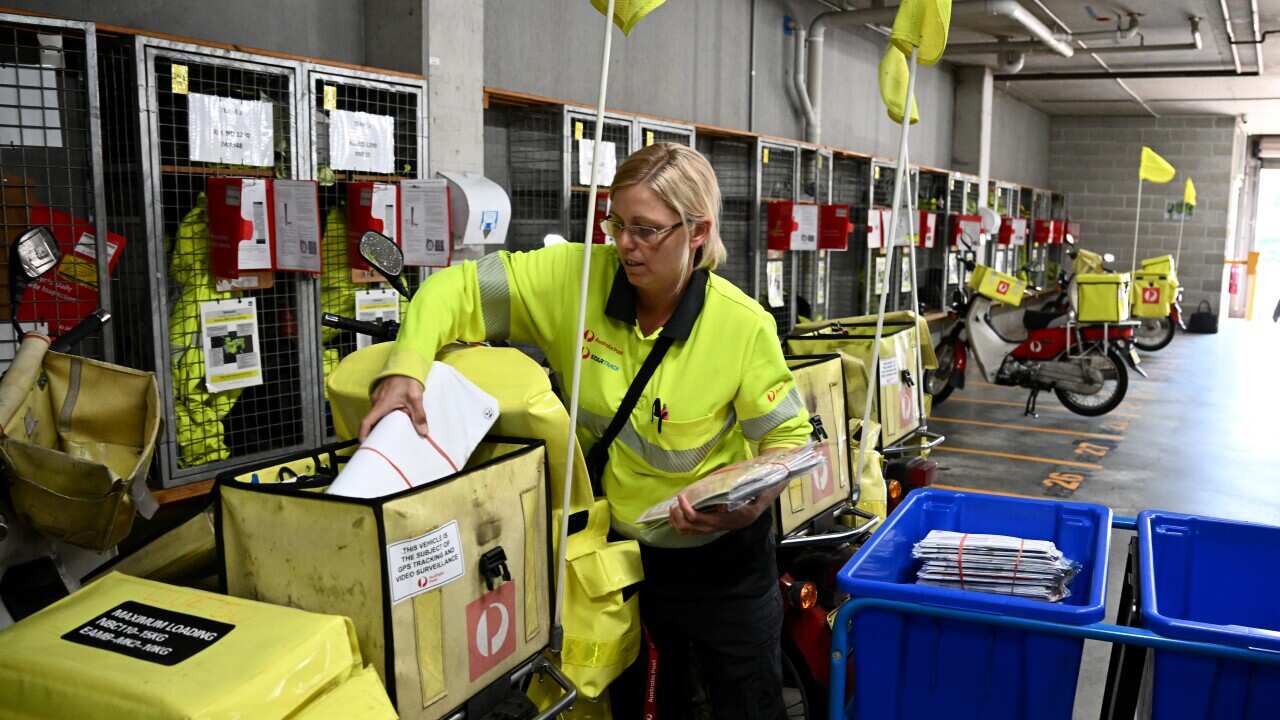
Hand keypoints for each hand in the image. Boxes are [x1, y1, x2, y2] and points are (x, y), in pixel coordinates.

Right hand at [359, 375, 426, 440]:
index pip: (367, 422)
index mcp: (381, 404)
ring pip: (376, 415)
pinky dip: (384, 416)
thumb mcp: (415, 398)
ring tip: (390, 434)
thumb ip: (419, 415)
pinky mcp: (380, 396)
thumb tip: (423, 432)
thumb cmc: (408, 380)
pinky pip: (379, 409)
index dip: (363, 434)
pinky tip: (393, 420)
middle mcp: (376, 402)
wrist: (406, 364)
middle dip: (374, 432)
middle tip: (382, 444)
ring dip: (381, 423)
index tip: (364, 444)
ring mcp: (377, 398)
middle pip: (371, 421)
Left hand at [667, 479, 787, 535]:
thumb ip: (738, 489)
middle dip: (678, 516)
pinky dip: (683, 524)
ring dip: (678, 522)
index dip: (686, 509)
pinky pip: (694, 530)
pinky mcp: (715, 525)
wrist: (764, 498)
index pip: (699, 520)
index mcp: (726, 519)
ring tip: (673, 508)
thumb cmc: (755, 490)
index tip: (681, 496)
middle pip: (691, 528)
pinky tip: (679, 513)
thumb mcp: (751, 489)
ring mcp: (717, 527)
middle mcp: (720, 526)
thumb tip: (723, 493)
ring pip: (691, 532)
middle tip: (674, 503)